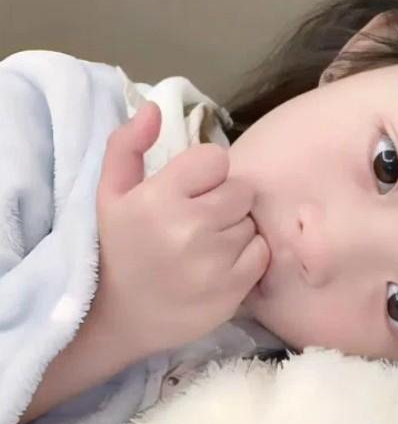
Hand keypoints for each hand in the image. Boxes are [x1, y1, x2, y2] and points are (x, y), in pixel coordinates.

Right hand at [94, 102, 269, 357]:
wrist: (121, 317)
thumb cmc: (118, 249)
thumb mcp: (110, 194)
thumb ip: (127, 145)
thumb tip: (154, 106)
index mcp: (159, 198)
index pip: (216, 159)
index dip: (207, 173)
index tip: (192, 191)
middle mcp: (190, 227)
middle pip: (241, 190)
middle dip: (225, 200)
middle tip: (201, 220)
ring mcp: (216, 261)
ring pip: (252, 221)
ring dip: (236, 228)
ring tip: (208, 245)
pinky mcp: (234, 289)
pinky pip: (262, 252)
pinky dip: (248, 255)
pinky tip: (222, 265)